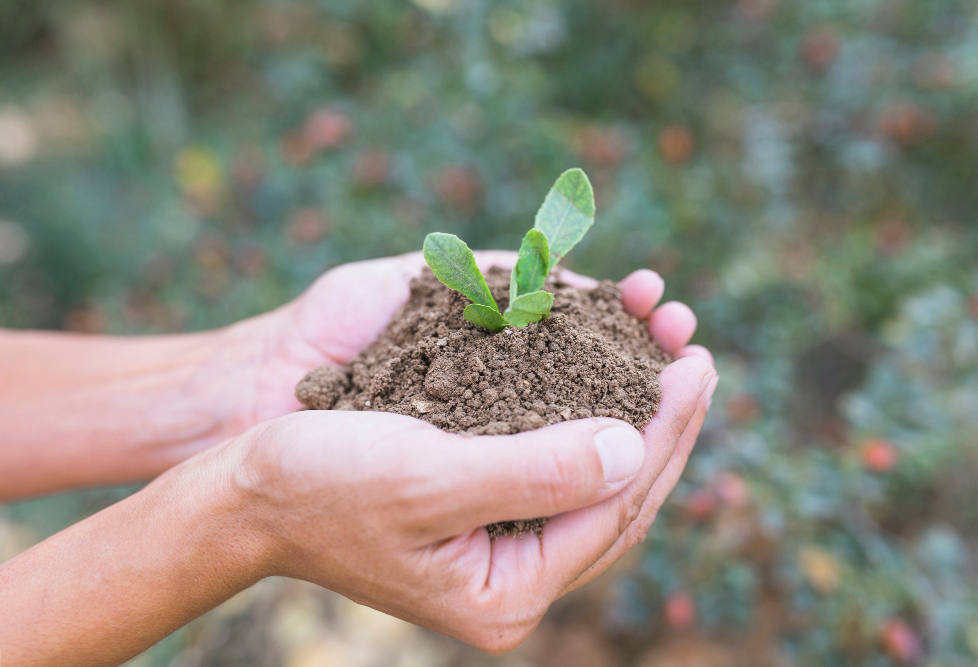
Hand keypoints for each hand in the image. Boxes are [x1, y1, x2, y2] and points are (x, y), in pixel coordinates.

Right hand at [227, 268, 715, 652]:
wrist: (244, 484)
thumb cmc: (322, 483)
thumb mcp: (427, 481)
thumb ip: (534, 474)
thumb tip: (635, 448)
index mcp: (508, 591)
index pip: (615, 508)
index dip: (666, 433)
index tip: (698, 366)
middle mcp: (513, 569)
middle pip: (617, 492)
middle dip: (663, 420)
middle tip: (698, 353)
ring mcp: (497, 534)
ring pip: (590, 467)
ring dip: (631, 405)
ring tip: (666, 345)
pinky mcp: (478, 493)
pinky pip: (549, 447)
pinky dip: (579, 400)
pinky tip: (603, 360)